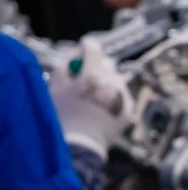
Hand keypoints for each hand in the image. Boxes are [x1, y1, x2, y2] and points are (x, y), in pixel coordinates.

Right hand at [47, 38, 133, 158]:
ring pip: (117, 80)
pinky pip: (123, 97)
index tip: (85, 45)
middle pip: (108, 63)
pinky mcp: (129, 109)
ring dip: (108, 82)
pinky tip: (103, 108)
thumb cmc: (63, 116)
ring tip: (95, 94)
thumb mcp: (55, 89)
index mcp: (92, 74)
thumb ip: (63, 69)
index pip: (93, 49)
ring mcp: (123, 96)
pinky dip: (115, 99)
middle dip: (98, 65)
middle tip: (89, 72)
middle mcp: (111, 82)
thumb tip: (72, 59)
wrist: (81, 144)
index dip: (88, 45)